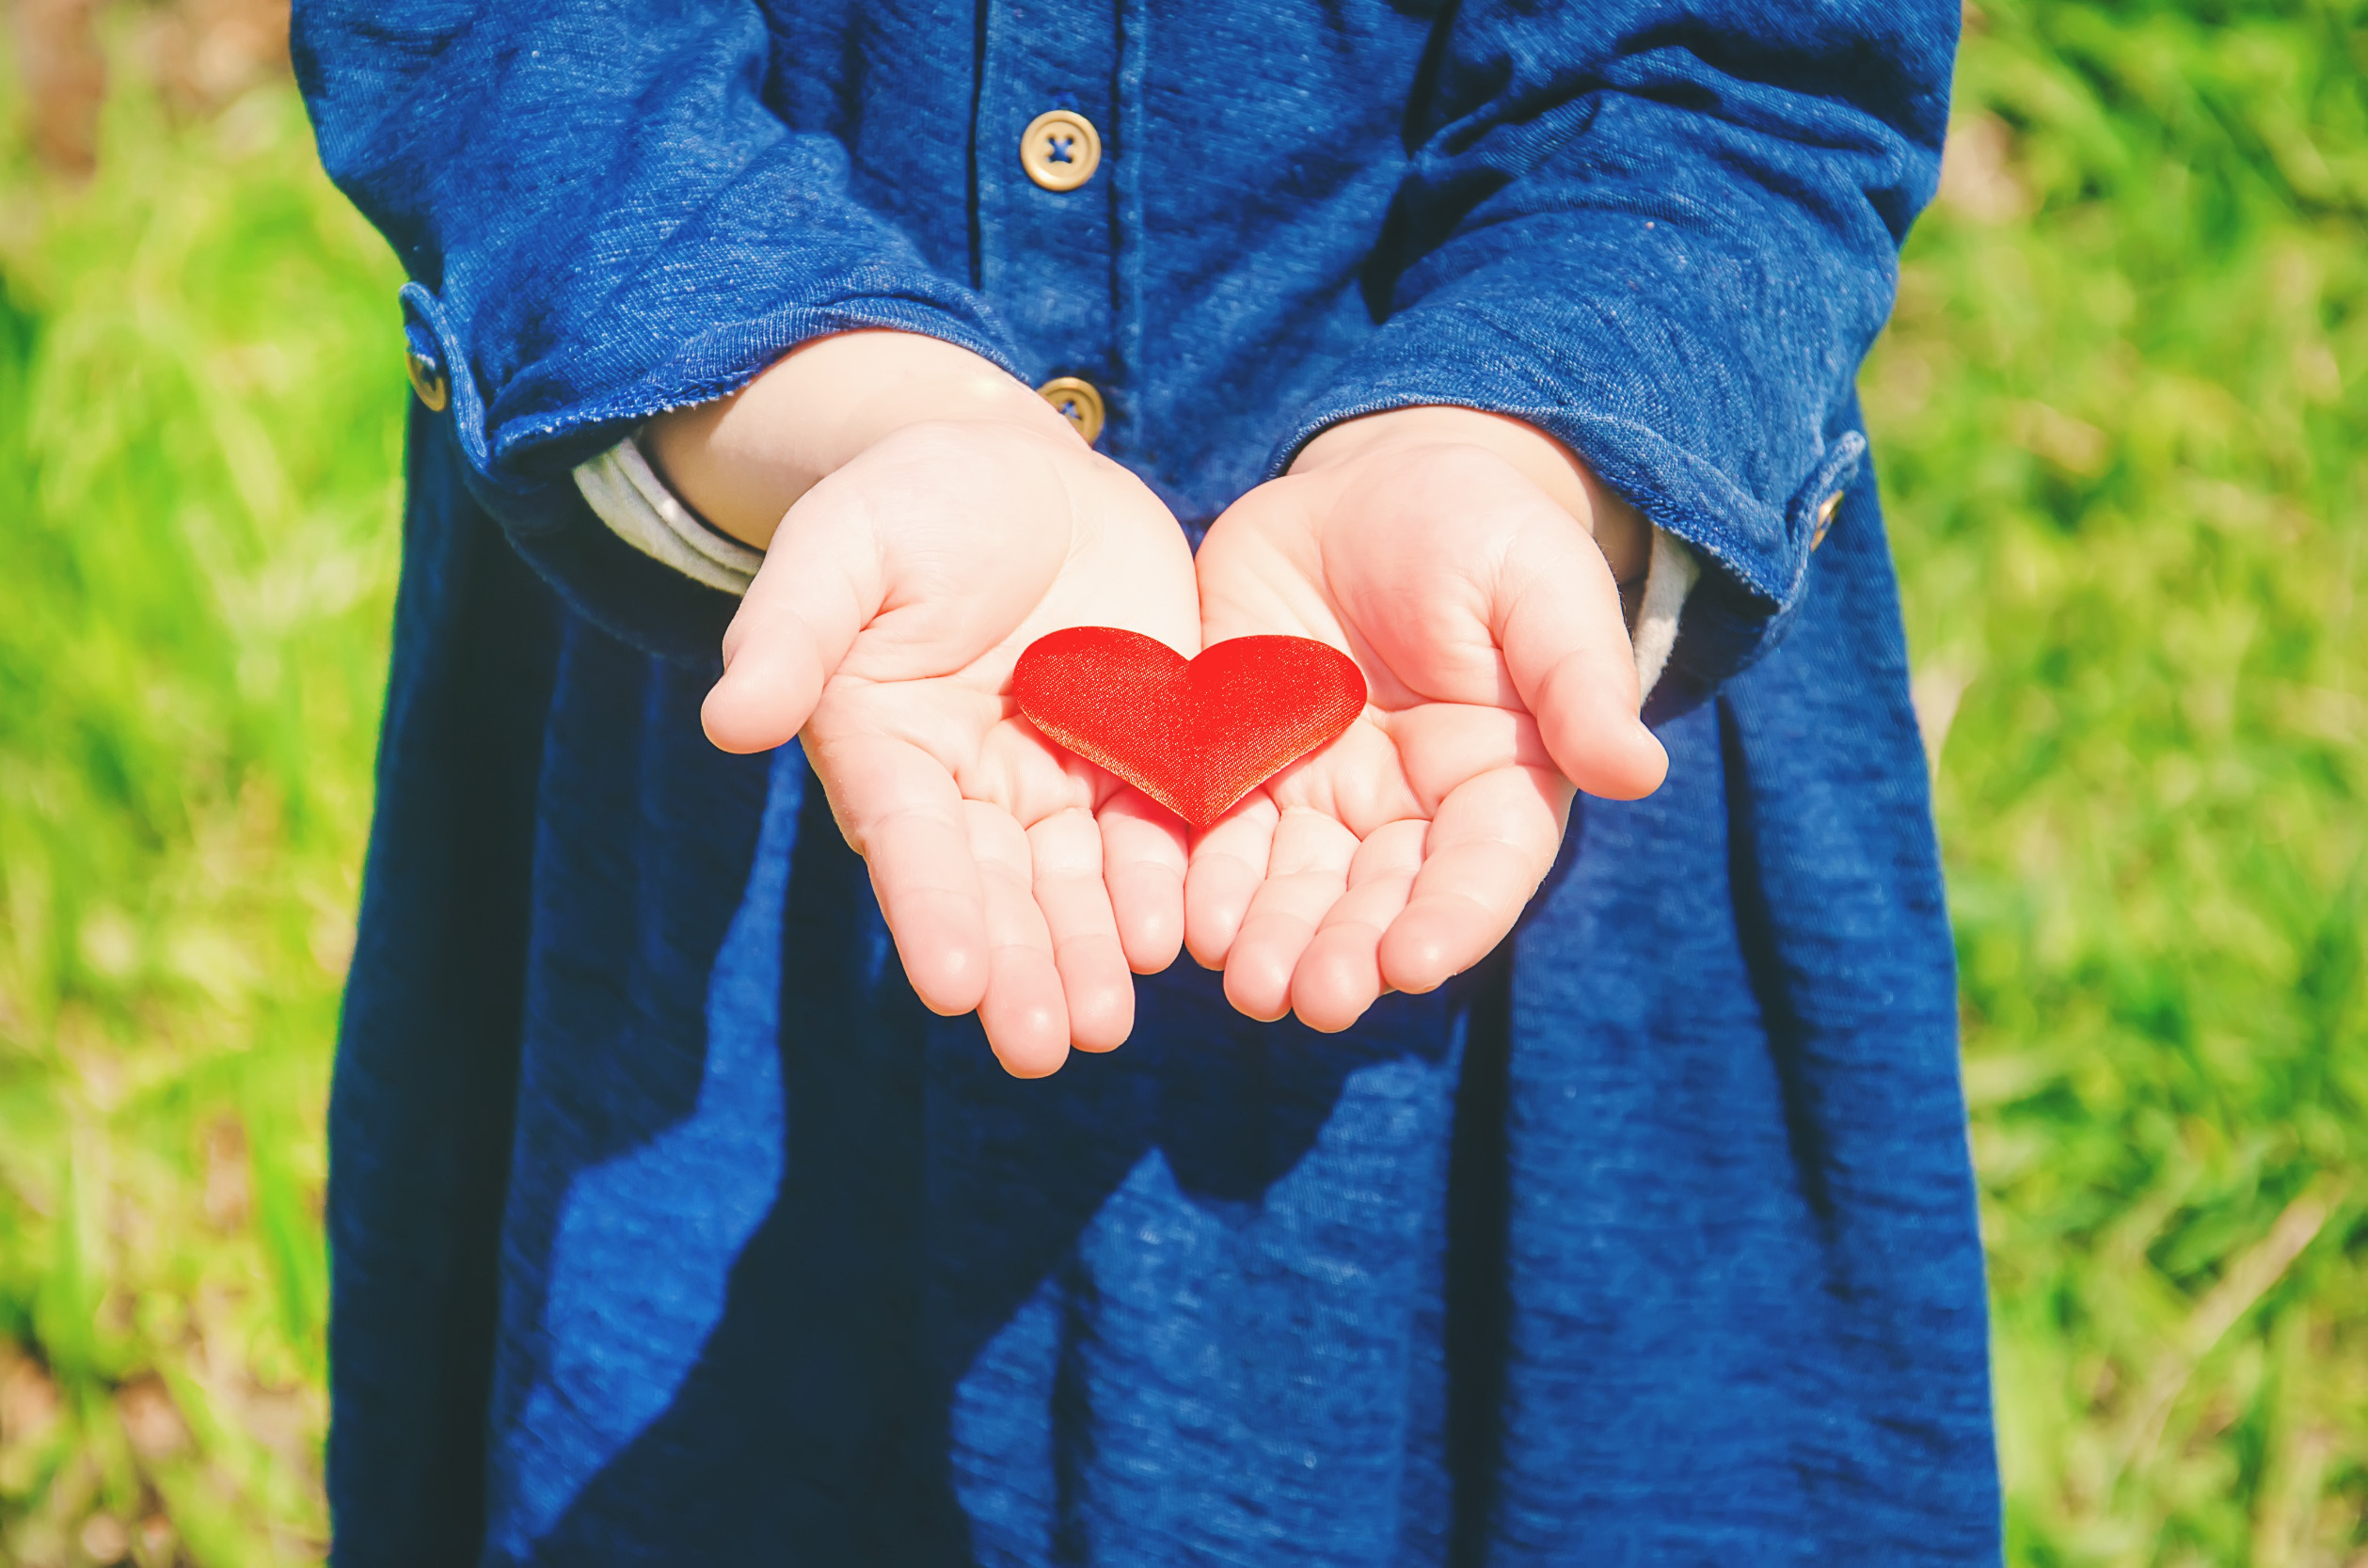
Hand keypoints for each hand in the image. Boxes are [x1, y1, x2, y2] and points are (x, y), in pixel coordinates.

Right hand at [657, 333, 1200, 1076]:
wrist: (1025, 469)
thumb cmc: (911, 499)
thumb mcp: (843, 543)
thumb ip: (792, 630)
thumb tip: (727, 720)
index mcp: (890, 752)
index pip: (912, 845)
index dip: (933, 912)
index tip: (949, 986)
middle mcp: (975, 789)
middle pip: (1002, 891)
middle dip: (1022, 969)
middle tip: (1045, 1047)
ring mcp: (1065, 778)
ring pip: (1082, 882)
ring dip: (1095, 954)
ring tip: (1108, 1023)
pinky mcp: (1148, 755)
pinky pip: (1164, 829)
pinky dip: (1171, 884)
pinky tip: (1184, 935)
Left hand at [1184, 406, 1667, 1032]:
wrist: (1370, 483)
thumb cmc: (1480, 529)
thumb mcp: (1541, 584)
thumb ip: (1579, 678)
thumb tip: (1639, 770)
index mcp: (1497, 782)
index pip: (1481, 870)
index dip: (1449, 920)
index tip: (1411, 964)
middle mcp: (1404, 812)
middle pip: (1376, 901)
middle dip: (1344, 953)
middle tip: (1311, 998)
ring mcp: (1316, 795)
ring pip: (1291, 886)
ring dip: (1268, 937)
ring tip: (1244, 980)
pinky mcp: (1235, 765)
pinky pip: (1211, 832)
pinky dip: (1195, 878)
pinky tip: (1180, 917)